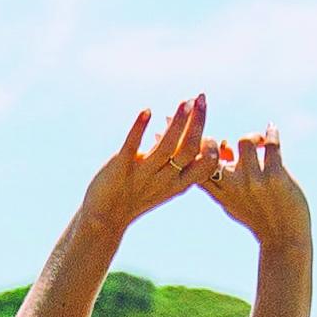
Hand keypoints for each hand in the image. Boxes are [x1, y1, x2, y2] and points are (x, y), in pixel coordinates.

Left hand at [74, 96, 213, 233]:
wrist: (105, 218)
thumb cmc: (136, 196)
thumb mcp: (163, 183)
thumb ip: (175, 161)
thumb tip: (185, 130)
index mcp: (177, 184)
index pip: (205, 165)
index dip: (211, 144)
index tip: (208, 124)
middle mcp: (164, 180)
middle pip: (189, 149)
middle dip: (198, 122)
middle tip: (201, 98)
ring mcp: (142, 174)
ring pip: (165, 147)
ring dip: (177, 122)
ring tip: (184, 102)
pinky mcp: (120, 168)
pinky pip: (132, 146)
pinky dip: (139, 128)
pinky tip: (147, 110)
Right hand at [195, 129, 306, 244]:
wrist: (285, 239)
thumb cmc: (259, 218)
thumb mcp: (232, 203)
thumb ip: (223, 179)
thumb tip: (224, 145)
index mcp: (220, 191)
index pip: (197, 164)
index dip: (194, 146)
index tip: (199, 136)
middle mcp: (233, 185)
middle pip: (213, 150)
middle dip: (214, 139)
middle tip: (226, 141)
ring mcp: (254, 181)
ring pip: (245, 141)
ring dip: (253, 137)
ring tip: (259, 142)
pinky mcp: (275, 177)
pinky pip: (272, 145)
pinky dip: (272, 134)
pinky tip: (271, 130)